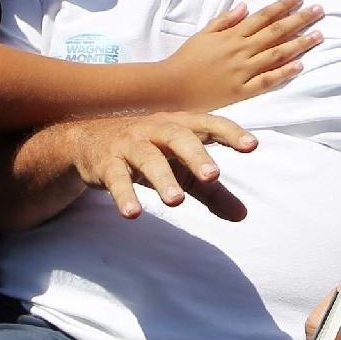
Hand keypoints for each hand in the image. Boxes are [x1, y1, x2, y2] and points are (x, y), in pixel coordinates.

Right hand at [68, 112, 256, 219]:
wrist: (87, 141)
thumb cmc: (147, 151)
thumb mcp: (180, 169)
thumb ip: (211, 191)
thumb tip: (243, 215)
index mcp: (178, 125)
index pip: (208, 124)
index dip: (230, 133)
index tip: (252, 145)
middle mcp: (154, 129)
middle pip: (178, 136)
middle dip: (196, 155)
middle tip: (213, 176)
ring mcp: (129, 145)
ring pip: (147, 158)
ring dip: (161, 178)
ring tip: (176, 202)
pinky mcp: (106, 164)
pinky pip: (116, 178)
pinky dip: (124, 195)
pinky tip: (133, 213)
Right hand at [164, 0, 323, 111]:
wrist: (172, 86)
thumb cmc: (187, 58)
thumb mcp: (204, 34)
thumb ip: (226, 20)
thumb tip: (245, 6)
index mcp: (232, 35)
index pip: (263, 16)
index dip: (282, 6)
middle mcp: (241, 50)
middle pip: (276, 32)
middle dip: (299, 20)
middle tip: (319, 11)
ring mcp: (243, 71)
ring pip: (277, 54)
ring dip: (299, 43)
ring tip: (318, 35)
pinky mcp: (242, 91)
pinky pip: (267, 81)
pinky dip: (284, 72)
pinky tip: (300, 65)